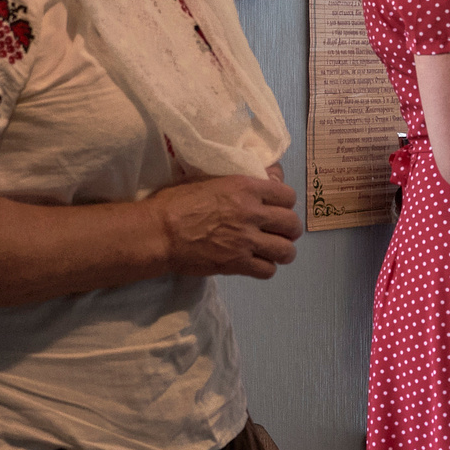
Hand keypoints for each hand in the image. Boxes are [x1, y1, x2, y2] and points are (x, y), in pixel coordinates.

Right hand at [150, 172, 303, 278]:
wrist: (158, 232)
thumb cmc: (176, 202)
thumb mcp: (209, 179)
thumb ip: (238, 181)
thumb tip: (262, 179)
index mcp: (245, 188)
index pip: (288, 195)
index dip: (286, 203)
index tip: (278, 208)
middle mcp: (251, 213)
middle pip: (292, 224)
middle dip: (289, 229)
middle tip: (279, 232)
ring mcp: (246, 240)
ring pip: (286, 251)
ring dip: (282, 252)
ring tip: (273, 251)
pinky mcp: (237, 264)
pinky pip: (268, 270)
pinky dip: (265, 268)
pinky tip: (256, 264)